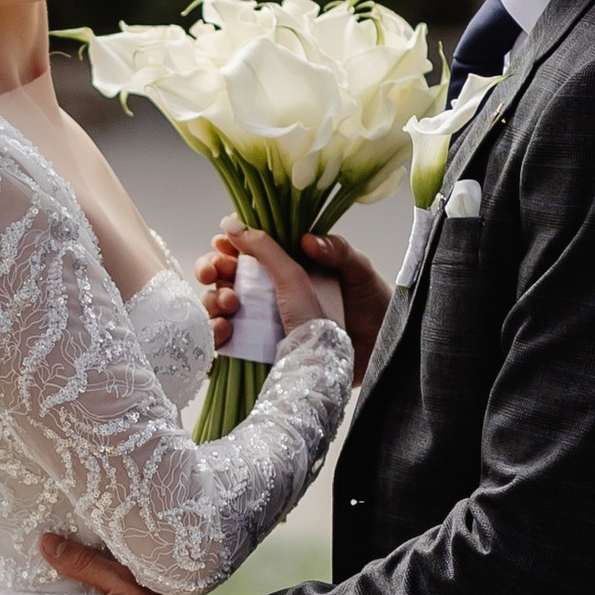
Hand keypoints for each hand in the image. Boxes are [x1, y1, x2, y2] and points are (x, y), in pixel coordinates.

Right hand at [196, 224, 388, 379]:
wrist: (383, 355)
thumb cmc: (373, 309)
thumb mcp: (357, 272)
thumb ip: (334, 250)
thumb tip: (303, 239)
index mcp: (290, 269)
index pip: (248, 250)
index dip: (230, 244)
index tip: (224, 241)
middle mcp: (272, 294)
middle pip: (225, 277)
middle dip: (211, 270)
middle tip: (215, 272)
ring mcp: (265, 324)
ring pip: (220, 308)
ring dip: (213, 301)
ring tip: (229, 306)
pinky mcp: (262, 353)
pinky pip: (226, 348)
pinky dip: (215, 340)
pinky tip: (223, 335)